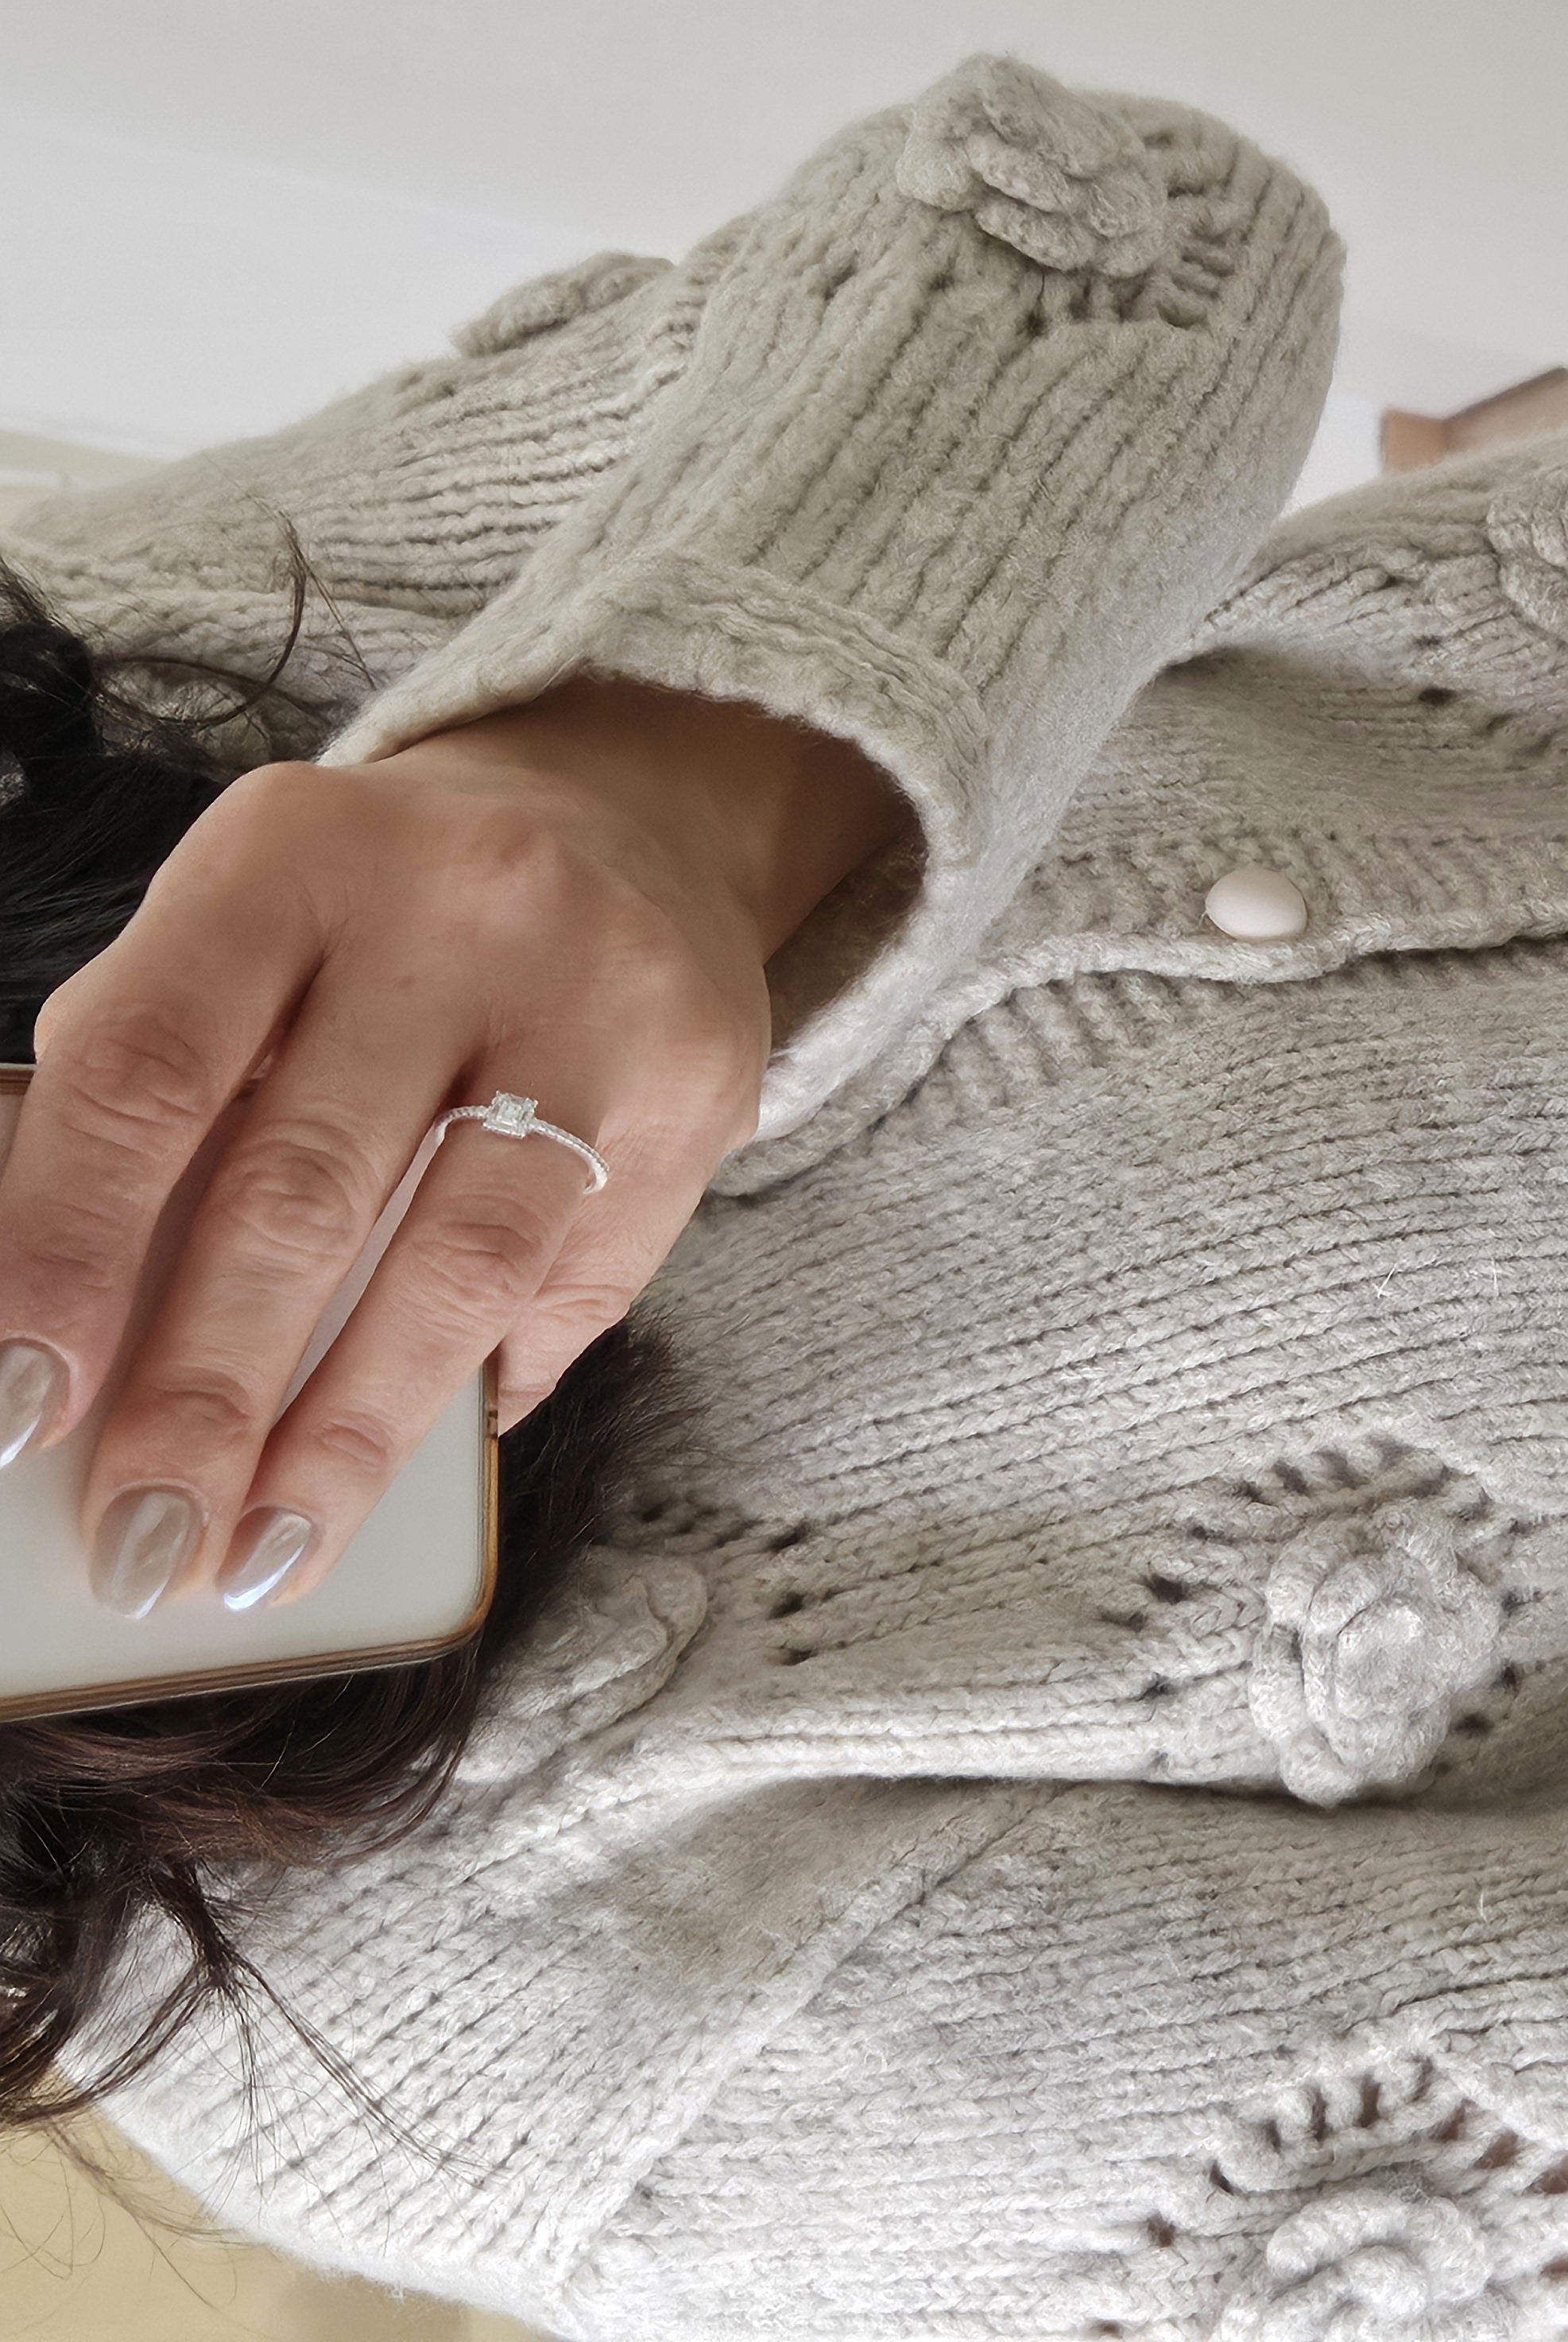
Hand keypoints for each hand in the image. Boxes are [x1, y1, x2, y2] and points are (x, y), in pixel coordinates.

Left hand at [0, 679, 908, 1616]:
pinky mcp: (701, 1083)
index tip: (22, 1405)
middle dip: (209, 1394)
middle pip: (304, 1189)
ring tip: (272, 1546)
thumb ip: (167, 1086)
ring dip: (353, 1433)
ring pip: (460, 1261)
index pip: (147, 1070)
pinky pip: (585, 1278)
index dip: (71, 1250)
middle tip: (144, 1541)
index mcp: (292, 854)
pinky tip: (426, 1450)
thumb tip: (87, 1341)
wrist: (629, 821)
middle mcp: (459, 909)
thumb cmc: (380, 918)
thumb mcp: (247, 935)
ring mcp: (599, 997)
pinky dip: (493, 1379)